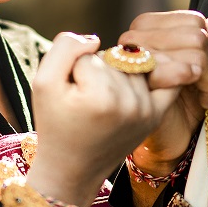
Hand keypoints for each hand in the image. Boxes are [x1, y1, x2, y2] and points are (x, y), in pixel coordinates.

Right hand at [25, 33, 181, 206]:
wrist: (72, 168)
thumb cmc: (54, 124)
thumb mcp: (43, 83)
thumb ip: (64, 47)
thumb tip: (95, 39)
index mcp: (100, 97)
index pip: (87, 56)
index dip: (71, 69)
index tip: (67, 95)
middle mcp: (129, 103)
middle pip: (111, 58)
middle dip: (95, 70)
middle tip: (83, 100)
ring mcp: (146, 110)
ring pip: (130, 65)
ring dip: (115, 74)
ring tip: (100, 99)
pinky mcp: (156, 115)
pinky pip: (164, 79)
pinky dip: (154, 73)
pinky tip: (138, 80)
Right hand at [120, 11, 207, 174]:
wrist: (174, 138)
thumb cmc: (188, 96)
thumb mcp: (207, 55)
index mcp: (145, 27)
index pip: (192, 19)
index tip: (206, 65)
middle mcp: (132, 40)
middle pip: (195, 34)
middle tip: (204, 85)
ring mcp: (134, 63)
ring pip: (195, 51)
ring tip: (202, 95)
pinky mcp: (143, 86)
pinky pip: (186, 71)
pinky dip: (206, 88)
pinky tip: (199, 102)